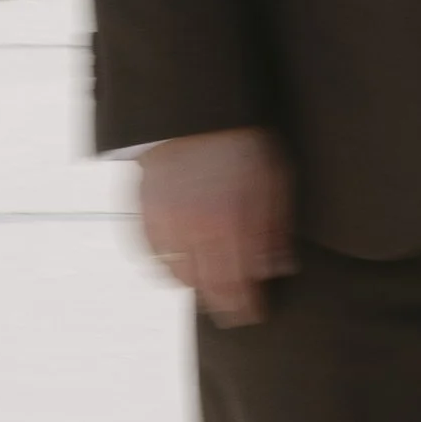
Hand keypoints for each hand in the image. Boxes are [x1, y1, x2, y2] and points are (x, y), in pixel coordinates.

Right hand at [137, 128, 296, 327]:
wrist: (191, 107)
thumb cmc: (240, 141)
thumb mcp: (273, 178)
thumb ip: (275, 226)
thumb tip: (277, 267)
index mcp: (233, 223)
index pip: (238, 284)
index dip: (247, 306)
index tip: (255, 314)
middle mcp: (196, 230)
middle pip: (209, 288)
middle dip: (224, 305)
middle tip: (234, 313)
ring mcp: (166, 223)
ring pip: (179, 277)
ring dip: (196, 287)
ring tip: (210, 288)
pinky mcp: (143, 213)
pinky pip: (151, 256)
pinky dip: (165, 267)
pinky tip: (179, 266)